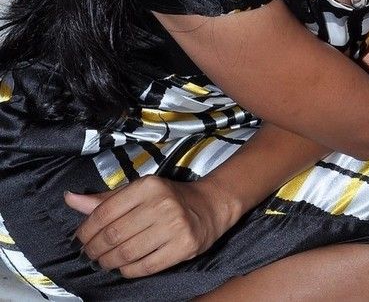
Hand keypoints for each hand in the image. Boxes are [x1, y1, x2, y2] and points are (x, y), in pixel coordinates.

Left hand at [64, 173, 239, 277]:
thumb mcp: (139, 190)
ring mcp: (174, 226)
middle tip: (89, 253)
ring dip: (108, 262)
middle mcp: (161, 203)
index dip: (87, 229)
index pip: (106, 211)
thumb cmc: (170, 197)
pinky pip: (145, 266)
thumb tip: (70, 199)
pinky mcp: (183, 246)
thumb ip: (106, 199)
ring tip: (103, 261)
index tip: (80, 238)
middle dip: (95, 249)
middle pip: (114, 234)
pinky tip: (123, 267)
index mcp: (148, 185)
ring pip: (127, 252)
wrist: (210, 206)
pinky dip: (128, 271)